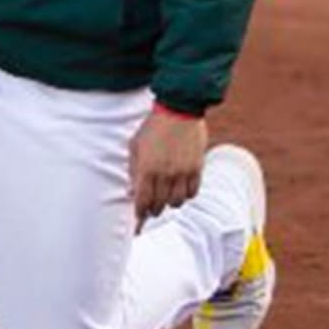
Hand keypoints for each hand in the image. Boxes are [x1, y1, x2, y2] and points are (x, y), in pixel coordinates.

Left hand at [129, 108, 207, 228]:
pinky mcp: (196, 169)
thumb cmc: (153, 126)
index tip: (138, 219)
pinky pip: (192, 193)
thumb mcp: (135, 145)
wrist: (178, 110)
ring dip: (169, 203)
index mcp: (147, 168)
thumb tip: (132, 191)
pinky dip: (185, 195)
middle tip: (150, 207)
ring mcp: (182, 172)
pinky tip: (180, 189)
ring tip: (165, 196)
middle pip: (159, 205)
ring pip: (177, 203)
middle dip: (153, 209)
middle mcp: (165, 174)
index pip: (143, 201)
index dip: (139, 213)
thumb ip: (133, 169)